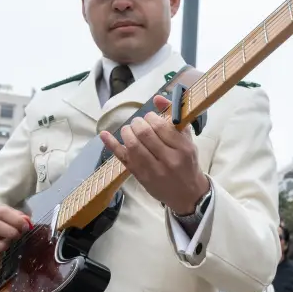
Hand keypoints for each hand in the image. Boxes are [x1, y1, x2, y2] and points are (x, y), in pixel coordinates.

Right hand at [0, 203, 31, 269]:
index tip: (26, 226)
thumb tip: (27, 221)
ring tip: (9, 245)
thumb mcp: (12, 216)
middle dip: (9, 231)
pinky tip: (1, 257)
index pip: (1, 212)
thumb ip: (20, 217)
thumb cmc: (5, 222)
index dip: (15, 219)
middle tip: (18, 235)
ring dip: (0, 245)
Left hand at [98, 95, 209, 213]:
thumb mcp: (187, 140)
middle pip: (144, 133)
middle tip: (138, 123)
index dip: (151, 117)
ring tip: (130, 130)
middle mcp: (169, 159)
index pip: (161, 125)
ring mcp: (153, 170)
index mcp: (183, 148)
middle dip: (137, 123)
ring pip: (133, 145)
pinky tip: (104, 135)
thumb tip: (158, 97)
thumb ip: (175, 118)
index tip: (150, 118)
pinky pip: (123, 159)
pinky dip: (112, 145)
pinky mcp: (140, 177)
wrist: (187, 194)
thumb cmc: (188, 163)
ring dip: (127, 132)